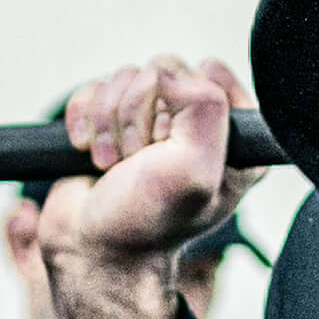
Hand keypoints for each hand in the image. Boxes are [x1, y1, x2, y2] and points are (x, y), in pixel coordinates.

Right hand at [39, 57, 252, 318]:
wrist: (89, 249)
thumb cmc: (146, 221)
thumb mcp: (196, 171)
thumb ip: (206, 107)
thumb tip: (170, 70)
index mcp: (234, 138)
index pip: (210, 75)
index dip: (180, 106)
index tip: (171, 147)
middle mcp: (197, 126)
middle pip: (161, 70)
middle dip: (138, 115)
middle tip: (137, 162)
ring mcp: (151, 122)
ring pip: (124, 77)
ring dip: (108, 123)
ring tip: (112, 166)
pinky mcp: (111, 121)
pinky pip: (93, 88)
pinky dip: (83, 118)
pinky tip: (89, 152)